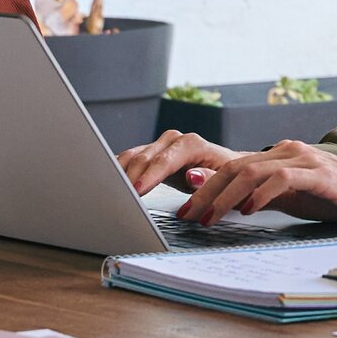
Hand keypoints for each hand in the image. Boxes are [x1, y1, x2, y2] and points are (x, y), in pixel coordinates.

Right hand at [116, 129, 245, 194]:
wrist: (227, 170)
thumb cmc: (228, 177)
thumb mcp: (225, 181)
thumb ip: (208, 179)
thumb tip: (191, 176)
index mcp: (191, 144)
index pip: (165, 160)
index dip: (150, 176)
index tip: (137, 191)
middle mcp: (173, 140)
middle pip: (144, 158)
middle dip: (130, 177)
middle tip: (117, 197)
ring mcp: (160, 145)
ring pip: (133, 156)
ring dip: (119, 173)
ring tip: (108, 191)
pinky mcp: (151, 153)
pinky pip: (129, 159)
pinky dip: (118, 170)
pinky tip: (108, 180)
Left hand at [176, 140, 336, 229]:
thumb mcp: (296, 198)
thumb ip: (263, 196)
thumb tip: (226, 204)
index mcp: (278, 156)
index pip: (231, 168)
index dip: (203, 188)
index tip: (184, 210)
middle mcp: (287, 151)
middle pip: (234, 167)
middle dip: (204, 192)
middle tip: (184, 216)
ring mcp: (305, 160)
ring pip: (252, 171)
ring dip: (225, 196)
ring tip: (209, 218)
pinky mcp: (323, 174)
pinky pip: (284, 178)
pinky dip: (262, 193)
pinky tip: (250, 210)